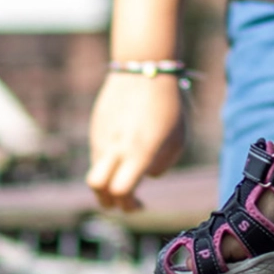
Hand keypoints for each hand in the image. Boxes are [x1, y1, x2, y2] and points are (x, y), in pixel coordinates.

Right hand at [84, 71, 185, 212]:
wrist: (145, 69)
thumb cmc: (169, 104)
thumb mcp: (178, 137)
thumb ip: (163, 164)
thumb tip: (147, 175)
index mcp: (139, 151)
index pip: (122, 191)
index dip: (128, 205)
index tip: (140, 205)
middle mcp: (116, 147)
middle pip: (97, 187)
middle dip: (107, 201)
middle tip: (122, 200)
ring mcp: (102, 136)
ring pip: (96, 170)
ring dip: (108, 180)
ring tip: (127, 173)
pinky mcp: (96, 127)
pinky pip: (98, 151)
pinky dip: (108, 160)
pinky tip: (124, 149)